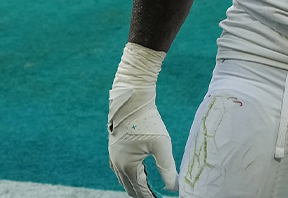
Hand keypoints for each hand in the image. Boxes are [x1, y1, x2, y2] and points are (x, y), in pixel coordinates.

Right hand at [109, 44, 176, 197]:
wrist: (132, 99)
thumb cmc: (148, 121)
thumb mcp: (162, 146)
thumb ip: (167, 169)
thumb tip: (173, 187)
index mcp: (127, 166)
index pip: (140, 190)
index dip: (151, 197)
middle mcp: (117, 164)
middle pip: (130, 187)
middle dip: (143, 194)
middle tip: (156, 196)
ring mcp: (113, 156)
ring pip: (125, 178)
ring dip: (137, 185)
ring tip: (152, 188)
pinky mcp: (114, 148)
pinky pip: (122, 168)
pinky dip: (132, 175)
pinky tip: (142, 172)